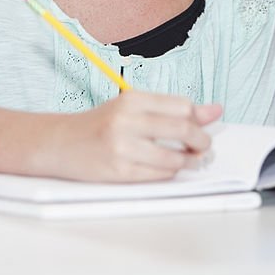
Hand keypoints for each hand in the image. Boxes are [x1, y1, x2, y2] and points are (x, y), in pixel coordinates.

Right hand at [52, 92, 222, 181]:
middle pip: (183, 130)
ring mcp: (121, 148)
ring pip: (174, 158)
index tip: (201, 127)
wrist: (58, 143)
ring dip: (187, 162)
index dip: (199, 119)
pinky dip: (169, 172)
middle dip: (201, 142)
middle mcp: (126, 121)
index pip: (183, 107)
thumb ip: (174, 110)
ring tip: (186, 159)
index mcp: (132, 99)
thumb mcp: (134, 108)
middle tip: (203, 147)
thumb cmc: (101, 124)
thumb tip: (215, 111)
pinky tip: (165, 167)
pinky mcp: (118, 172)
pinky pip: (159, 175)